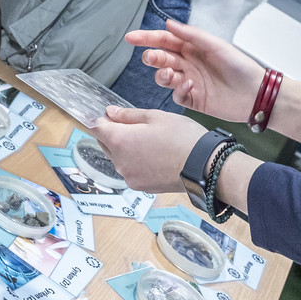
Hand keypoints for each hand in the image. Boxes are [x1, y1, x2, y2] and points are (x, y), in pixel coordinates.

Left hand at [91, 107, 208, 193]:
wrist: (204, 166)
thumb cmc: (182, 137)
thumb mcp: (155, 117)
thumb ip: (128, 115)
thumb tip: (109, 113)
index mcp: (120, 140)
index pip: (96, 128)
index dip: (99, 119)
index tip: (106, 115)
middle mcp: (120, 161)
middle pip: (105, 144)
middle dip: (114, 133)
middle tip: (134, 124)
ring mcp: (129, 176)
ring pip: (118, 158)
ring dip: (125, 148)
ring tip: (149, 141)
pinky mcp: (140, 186)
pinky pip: (130, 170)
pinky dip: (136, 162)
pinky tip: (153, 155)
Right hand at [123, 19, 263, 121]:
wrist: (255, 94)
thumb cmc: (239, 65)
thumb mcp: (215, 45)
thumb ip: (191, 35)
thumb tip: (168, 23)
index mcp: (192, 48)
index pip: (165, 40)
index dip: (147, 38)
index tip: (131, 38)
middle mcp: (188, 64)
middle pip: (161, 58)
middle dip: (152, 57)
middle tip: (152, 58)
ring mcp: (189, 82)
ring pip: (164, 77)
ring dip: (162, 75)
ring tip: (170, 74)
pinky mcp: (193, 100)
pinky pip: (176, 96)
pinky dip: (178, 91)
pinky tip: (188, 87)